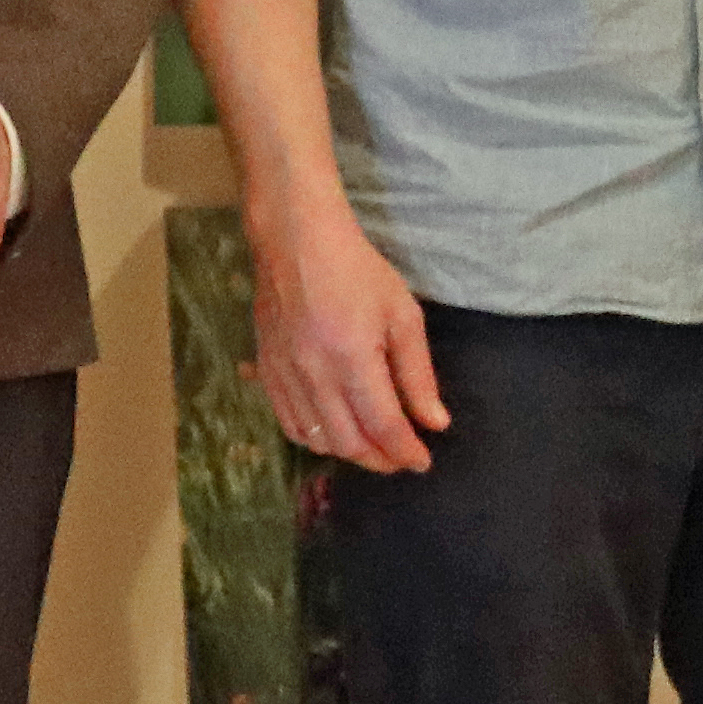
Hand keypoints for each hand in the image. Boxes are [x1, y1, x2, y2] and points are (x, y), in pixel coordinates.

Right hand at [249, 191, 448, 475]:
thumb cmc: (358, 271)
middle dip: (381, 460)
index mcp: (353, 358)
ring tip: (374, 447)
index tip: (423, 461)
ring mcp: (285, 376)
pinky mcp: (267, 372)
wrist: (296, 242)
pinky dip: (317, 438)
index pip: (383, 426)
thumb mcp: (402, 315)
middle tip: (402, 458)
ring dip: (350, 452)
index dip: (406, 452)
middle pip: (350, 442)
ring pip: (318, 439)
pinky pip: (291, 424)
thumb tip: (435, 423)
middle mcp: (314, 375)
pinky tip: (336, 432)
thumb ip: (418, 374)